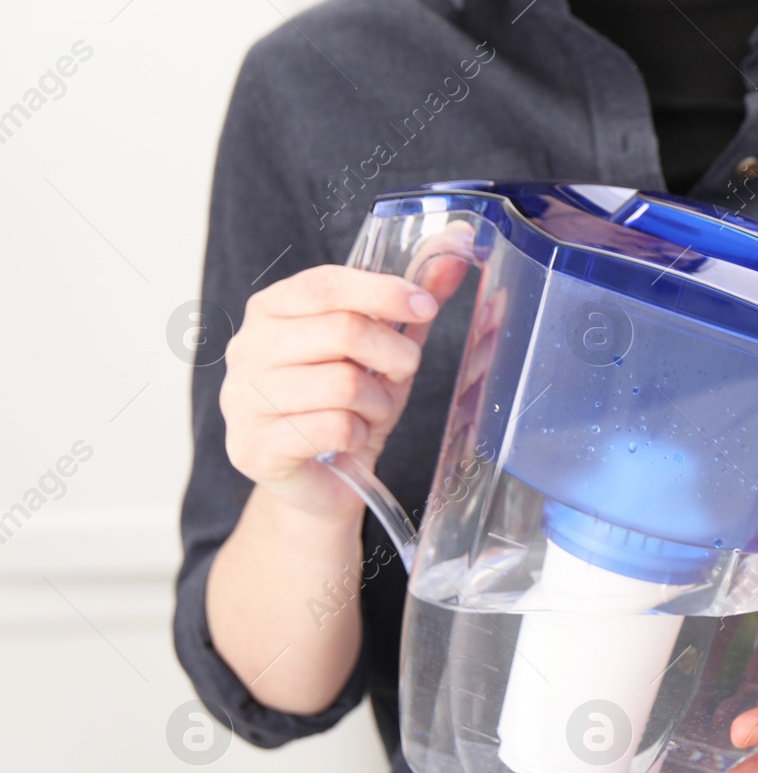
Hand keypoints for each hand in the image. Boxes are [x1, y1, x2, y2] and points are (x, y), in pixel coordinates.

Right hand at [218, 228, 474, 523]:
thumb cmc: (347, 408)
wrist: (320, 481)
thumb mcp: (383, 351)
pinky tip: (352, 439)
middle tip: (400, 374)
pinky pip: (334, 428)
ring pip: (343, 384)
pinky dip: (360, 435)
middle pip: (342, 331)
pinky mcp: (253, 447)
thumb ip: (410, 301)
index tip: (424, 306)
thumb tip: (456, 248)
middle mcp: (247, 349)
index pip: (325, 283)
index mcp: (271, 311)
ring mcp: (242, 399)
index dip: (383, 291)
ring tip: (372, 412)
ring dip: (378, 403)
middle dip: (393, 356)